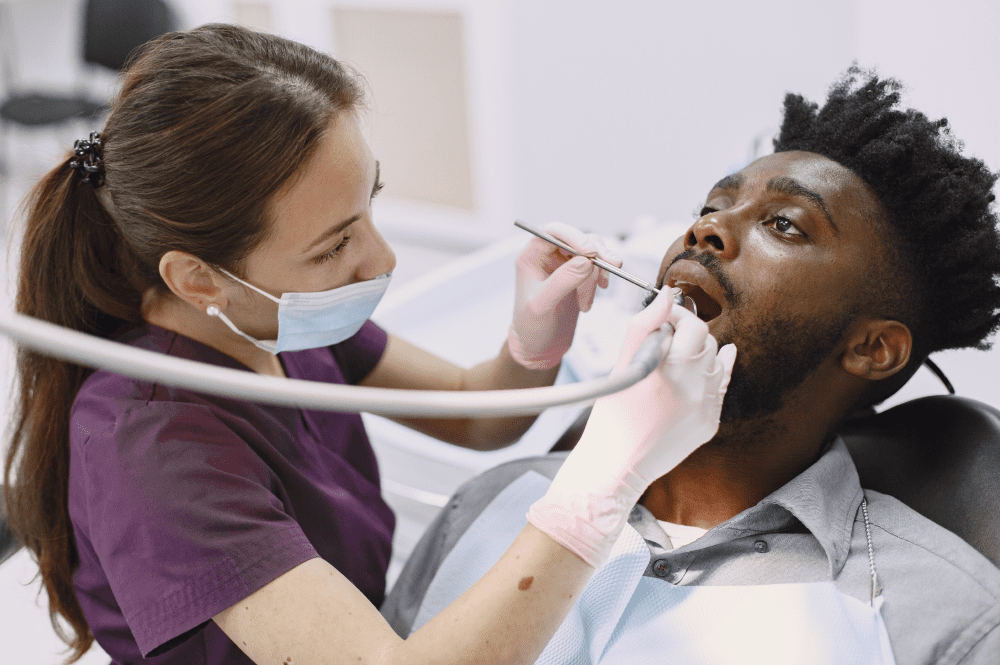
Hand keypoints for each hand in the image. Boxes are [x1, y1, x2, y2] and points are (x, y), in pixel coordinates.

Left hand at [507, 222, 621, 369]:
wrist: (540, 347)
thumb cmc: (531, 327)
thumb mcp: (542, 305)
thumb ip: (562, 281)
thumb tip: (586, 261)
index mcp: (531, 255)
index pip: (555, 231)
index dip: (575, 237)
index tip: (591, 253)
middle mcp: (548, 255)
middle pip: (579, 239)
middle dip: (595, 255)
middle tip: (608, 270)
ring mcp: (565, 264)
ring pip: (592, 252)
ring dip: (598, 273)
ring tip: (587, 301)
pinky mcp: (579, 275)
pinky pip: (598, 265)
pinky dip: (602, 278)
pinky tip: (594, 297)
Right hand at [527, 288, 735, 566]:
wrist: (616, 464)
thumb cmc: (611, 413)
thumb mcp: (622, 364)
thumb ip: (645, 325)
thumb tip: (667, 295)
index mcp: (667, 372)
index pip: (694, 327)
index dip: (681, 317)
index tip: (667, 320)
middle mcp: (691, 390)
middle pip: (708, 344)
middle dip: (690, 335)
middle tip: (668, 338)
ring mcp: (704, 409)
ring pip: (718, 364)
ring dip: (701, 354)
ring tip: (678, 358)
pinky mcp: (709, 424)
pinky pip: (719, 389)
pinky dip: (711, 377)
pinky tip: (703, 370)